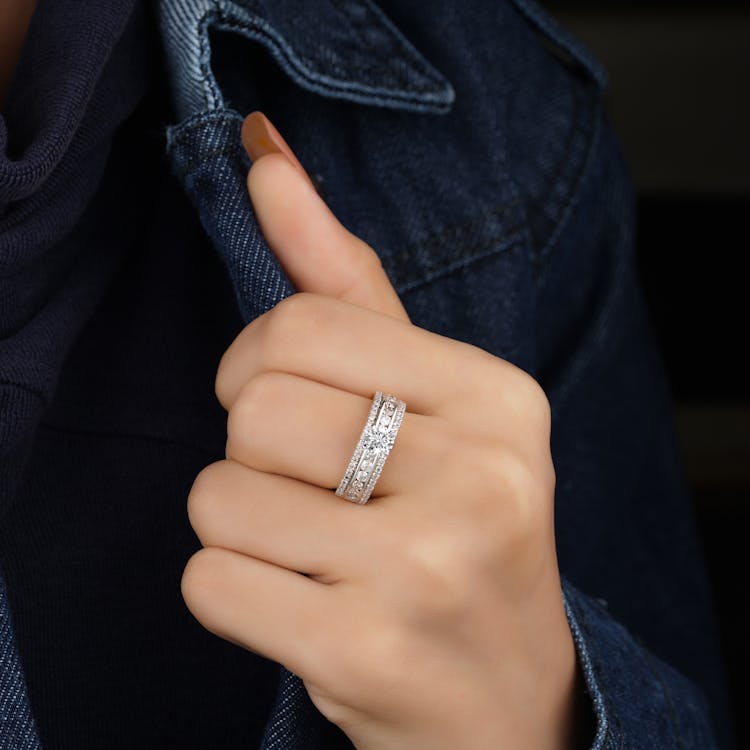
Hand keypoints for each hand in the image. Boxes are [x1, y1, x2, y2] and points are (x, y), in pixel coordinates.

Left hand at [180, 111, 582, 749]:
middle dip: (255, 452)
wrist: (507, 696)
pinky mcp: (361, 653)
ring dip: (243, 524)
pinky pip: (211, 582)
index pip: (301, 324)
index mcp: (498, 399)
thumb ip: (346, 280)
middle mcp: (477, 478)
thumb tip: (264, 159)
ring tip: (321, 555)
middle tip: (319, 492)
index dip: (259, 363)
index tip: (287, 403)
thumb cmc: (461, 530)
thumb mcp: (430, 401)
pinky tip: (305, 608)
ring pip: (218, 496)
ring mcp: (423, 571)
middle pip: (253, 409)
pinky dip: (232, 591)